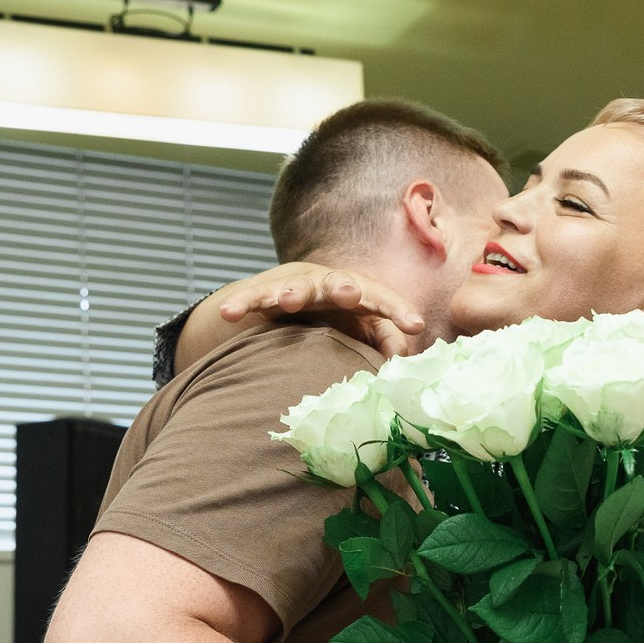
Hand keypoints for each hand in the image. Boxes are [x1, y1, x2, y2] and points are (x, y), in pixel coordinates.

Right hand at [210, 263, 428, 356]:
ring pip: (294, 287)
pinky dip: (241, 304)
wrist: (295, 294)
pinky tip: (228, 314)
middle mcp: (328, 284)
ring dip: (292, 293)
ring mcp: (295, 286)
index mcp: (358, 292)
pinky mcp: (264, 293)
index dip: (398, 310)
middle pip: (339, 282)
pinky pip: (251, 298)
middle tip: (349, 294)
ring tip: (287, 302)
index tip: (415, 325)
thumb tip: (402, 360)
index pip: (381, 299)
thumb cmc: (339, 316)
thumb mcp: (365, 329)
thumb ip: (385, 341)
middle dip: (344, 287)